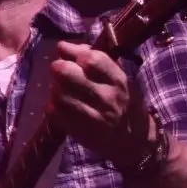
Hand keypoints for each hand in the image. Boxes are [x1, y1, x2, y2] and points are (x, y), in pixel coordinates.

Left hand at [47, 41, 152, 166]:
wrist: (134, 141)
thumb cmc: (124, 103)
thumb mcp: (119, 80)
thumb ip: (97, 61)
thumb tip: (65, 46)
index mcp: (118, 80)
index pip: (92, 59)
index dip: (74, 52)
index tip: (69, 54)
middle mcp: (106, 97)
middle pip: (69, 74)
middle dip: (57, 67)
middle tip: (57, 69)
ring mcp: (93, 116)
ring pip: (59, 93)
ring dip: (54, 88)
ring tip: (59, 89)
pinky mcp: (81, 132)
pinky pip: (55, 114)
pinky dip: (52, 106)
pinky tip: (58, 105)